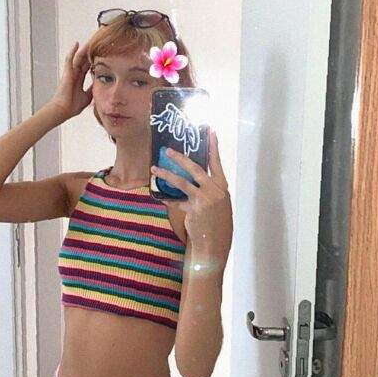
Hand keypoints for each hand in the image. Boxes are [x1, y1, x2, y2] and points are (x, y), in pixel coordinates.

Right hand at [49, 41, 93, 120]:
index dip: (95, 60)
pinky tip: (77, 44)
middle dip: (91, 51)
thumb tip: (101, 84)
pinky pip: (69, 59)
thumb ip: (93, 88)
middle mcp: (75, 74)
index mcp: (79, 79)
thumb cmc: (72, 105)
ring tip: (91, 40)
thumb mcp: (88, 96)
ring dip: (84, 49)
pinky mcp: (66, 72)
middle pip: (84, 59)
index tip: (102, 54)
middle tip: (98, 43)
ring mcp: (70, 72)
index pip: (88, 66)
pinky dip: (72, 51)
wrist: (63, 110)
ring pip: (79, 57)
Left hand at [151, 131, 232, 265]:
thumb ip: (209, 191)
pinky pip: (176, 201)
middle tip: (168, 149)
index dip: (213, 147)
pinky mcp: (194, 209)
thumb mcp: (218, 204)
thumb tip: (194, 179)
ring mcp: (205, 199)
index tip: (210, 132)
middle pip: (196, 168)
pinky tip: (159, 196)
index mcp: (222, 187)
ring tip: (155, 168)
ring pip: (182, 181)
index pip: (216, 163)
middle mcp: (215, 190)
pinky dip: (168, 199)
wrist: (214, 244)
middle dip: (181, 157)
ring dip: (167, 174)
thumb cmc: (217, 225)